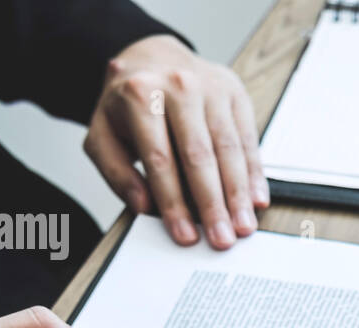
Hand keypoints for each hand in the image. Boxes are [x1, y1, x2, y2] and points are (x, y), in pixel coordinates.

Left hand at [84, 34, 267, 248]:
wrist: (153, 59)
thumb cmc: (128, 105)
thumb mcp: (102, 134)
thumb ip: (116, 173)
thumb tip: (143, 205)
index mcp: (140, 95)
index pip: (160, 159)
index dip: (174, 202)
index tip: (185, 235)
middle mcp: (180, 87)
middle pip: (200, 155)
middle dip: (213, 203)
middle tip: (222, 238)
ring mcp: (212, 88)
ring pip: (229, 149)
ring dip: (238, 193)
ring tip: (242, 226)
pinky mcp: (236, 94)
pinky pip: (248, 139)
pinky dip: (254, 173)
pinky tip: (256, 199)